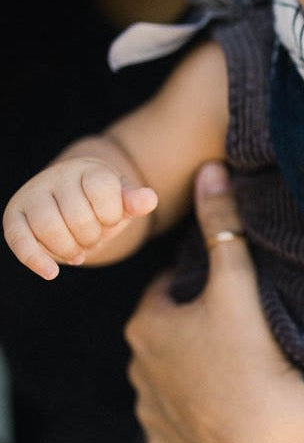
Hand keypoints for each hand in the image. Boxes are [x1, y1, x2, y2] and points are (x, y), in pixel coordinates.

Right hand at [2, 158, 156, 278]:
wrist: (69, 200)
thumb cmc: (101, 204)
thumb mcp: (121, 201)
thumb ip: (134, 201)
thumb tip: (149, 200)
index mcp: (88, 169)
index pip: (102, 190)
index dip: (111, 214)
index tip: (111, 219)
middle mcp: (56, 176)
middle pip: (77, 216)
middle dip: (92, 237)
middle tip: (93, 239)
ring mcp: (32, 194)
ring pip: (49, 228)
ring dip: (69, 249)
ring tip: (78, 251)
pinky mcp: (14, 216)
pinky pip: (19, 240)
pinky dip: (36, 259)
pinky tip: (52, 273)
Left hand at [125, 162, 303, 442]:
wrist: (269, 438)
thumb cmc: (249, 352)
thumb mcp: (236, 279)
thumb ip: (222, 223)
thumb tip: (209, 169)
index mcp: (147, 325)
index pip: (165, 287)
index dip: (195, 278)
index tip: (222, 279)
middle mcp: (138, 371)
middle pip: (166, 331)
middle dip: (192, 321)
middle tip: (234, 315)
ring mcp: (152, 414)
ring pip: (169, 375)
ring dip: (193, 364)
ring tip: (236, 357)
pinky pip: (179, 418)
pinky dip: (198, 407)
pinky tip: (229, 399)